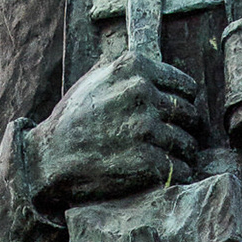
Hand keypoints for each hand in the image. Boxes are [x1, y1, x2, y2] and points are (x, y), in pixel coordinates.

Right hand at [27, 53, 202, 208]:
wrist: (50, 156)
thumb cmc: (73, 118)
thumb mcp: (97, 77)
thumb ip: (128, 71)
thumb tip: (159, 69)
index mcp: (134, 67)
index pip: (186, 87)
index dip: (185, 104)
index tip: (178, 116)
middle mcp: (141, 93)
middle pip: (190, 115)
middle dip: (188, 129)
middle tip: (178, 140)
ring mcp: (144, 128)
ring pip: (188, 143)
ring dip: (184, 154)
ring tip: (175, 158)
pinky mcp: (145, 161)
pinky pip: (180, 169)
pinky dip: (178, 173)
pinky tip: (167, 173)